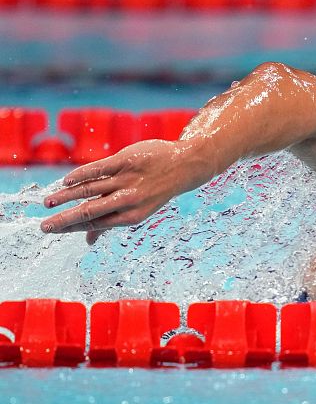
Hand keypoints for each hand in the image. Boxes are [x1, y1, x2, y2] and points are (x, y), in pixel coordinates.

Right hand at [41, 139, 208, 244]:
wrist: (183, 166)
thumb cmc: (154, 190)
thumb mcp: (138, 211)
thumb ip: (110, 223)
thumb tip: (88, 242)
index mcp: (131, 216)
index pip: (95, 223)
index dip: (71, 228)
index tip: (50, 230)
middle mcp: (129, 200)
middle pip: (91, 211)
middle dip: (65, 220)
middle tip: (43, 227)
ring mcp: (127, 180)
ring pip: (91, 189)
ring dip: (66, 196)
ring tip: (48, 202)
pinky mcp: (126, 161)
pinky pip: (99, 168)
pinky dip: (81, 175)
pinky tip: (66, 181)